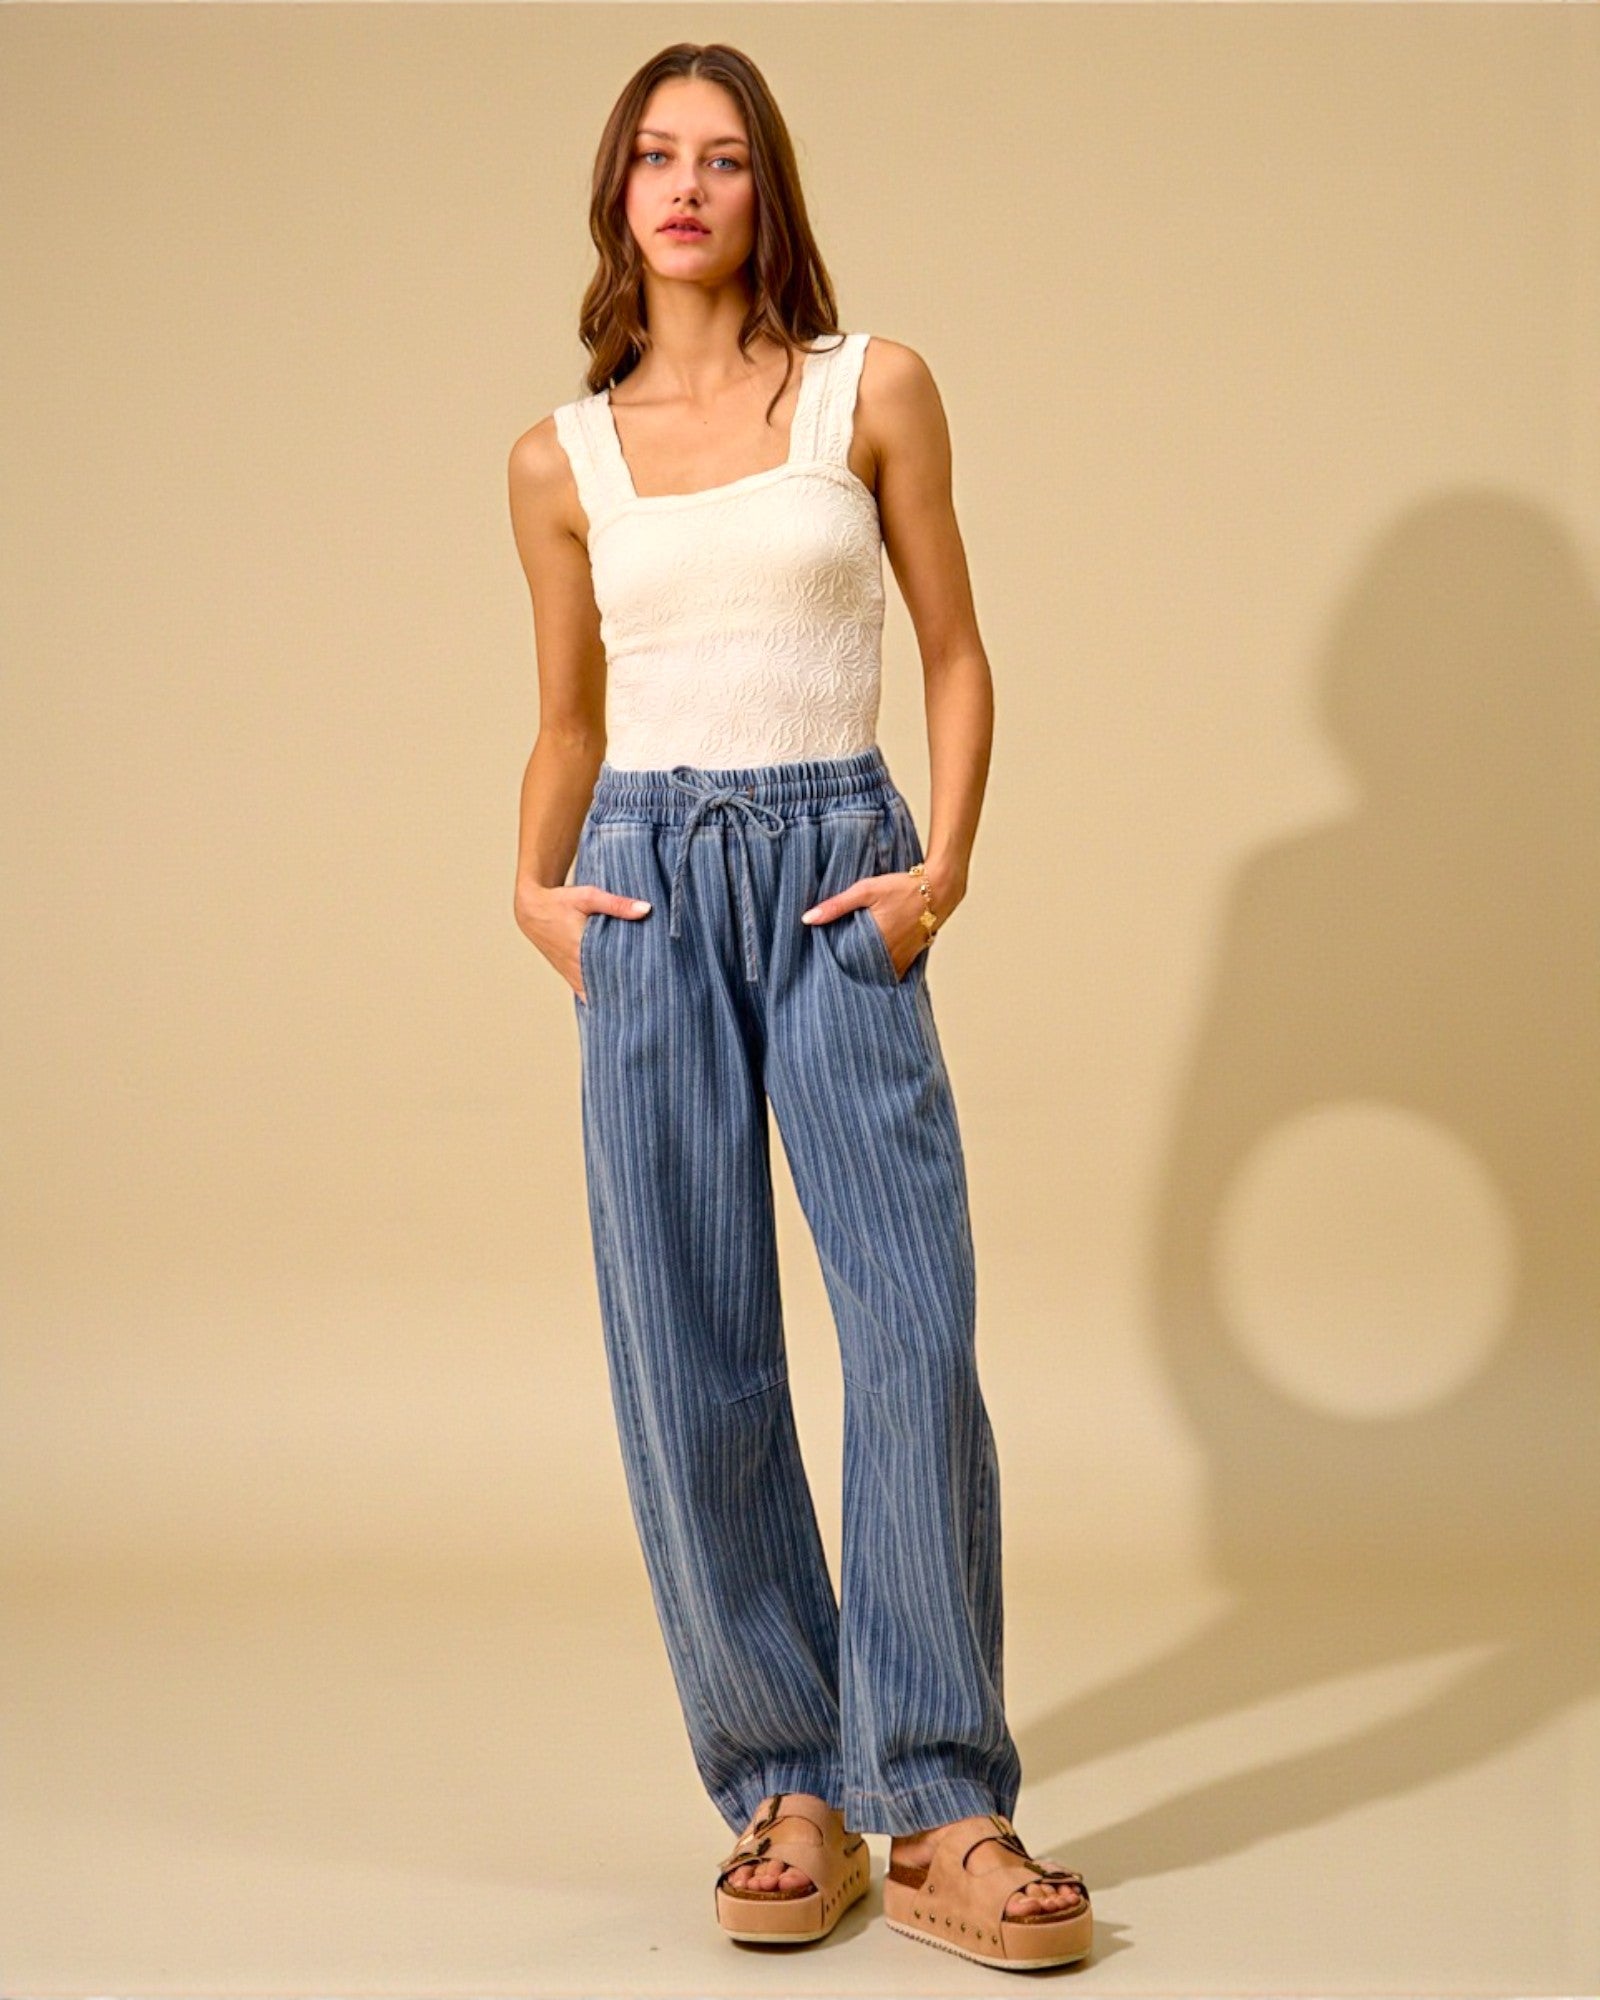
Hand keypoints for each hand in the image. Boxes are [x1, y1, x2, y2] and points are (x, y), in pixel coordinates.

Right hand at [514, 880, 651, 1000]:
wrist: (532, 909)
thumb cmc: (560, 901)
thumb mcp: (588, 897)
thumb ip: (618, 904)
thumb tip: (647, 909)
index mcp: (581, 952)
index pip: (611, 978)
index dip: (632, 987)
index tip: (653, 993)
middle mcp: (576, 969)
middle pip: (607, 992)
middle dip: (628, 997)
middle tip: (653, 1002)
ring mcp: (571, 975)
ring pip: (596, 997)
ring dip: (614, 1000)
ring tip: (640, 1006)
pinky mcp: (569, 976)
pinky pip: (587, 994)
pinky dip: (601, 999)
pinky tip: (617, 1005)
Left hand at [801, 862, 956, 980]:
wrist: (939, 888)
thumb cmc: (902, 887)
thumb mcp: (866, 890)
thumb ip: (836, 905)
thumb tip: (807, 918)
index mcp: (877, 941)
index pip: (847, 965)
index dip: (835, 967)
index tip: (822, 967)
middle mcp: (891, 955)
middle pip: (863, 973)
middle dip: (849, 973)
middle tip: (832, 974)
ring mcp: (903, 959)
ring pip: (879, 975)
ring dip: (866, 973)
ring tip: (850, 972)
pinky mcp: (912, 958)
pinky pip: (893, 972)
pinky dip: (882, 971)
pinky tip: (872, 966)